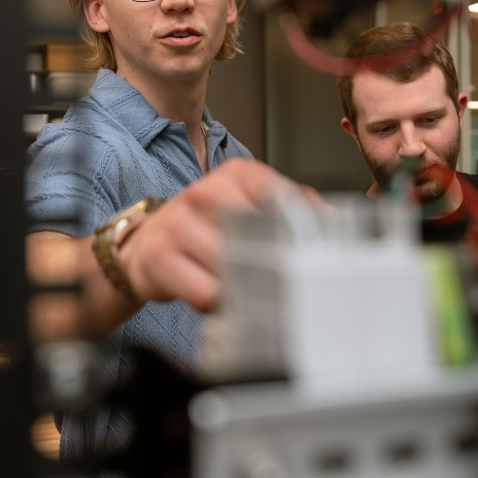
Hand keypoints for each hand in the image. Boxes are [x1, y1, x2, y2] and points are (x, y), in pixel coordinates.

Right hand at [115, 159, 315, 310]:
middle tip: (283, 280)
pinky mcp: (159, 256)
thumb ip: (293, 209)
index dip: (305, 230)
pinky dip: (219, 303)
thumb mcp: (250, 207)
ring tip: (244, 287)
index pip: (284, 197)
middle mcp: (206, 191)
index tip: (316, 253)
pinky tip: (217, 296)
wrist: (147, 245)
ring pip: (232, 266)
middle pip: (260, 234)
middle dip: (275, 262)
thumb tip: (331, 221)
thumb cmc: (208, 227)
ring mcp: (179, 222)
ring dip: (246, 287)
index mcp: (238, 174)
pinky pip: (205, 292)